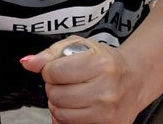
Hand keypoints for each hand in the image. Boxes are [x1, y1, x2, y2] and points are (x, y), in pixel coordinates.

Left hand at [20, 37, 143, 123]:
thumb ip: (49, 54)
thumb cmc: (104, 61)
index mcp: (99, 64)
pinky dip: (68, 116)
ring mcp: (108, 112)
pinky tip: (77, 105)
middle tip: (65, 81)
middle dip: (53, 86)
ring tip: (71, 92)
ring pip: (61, 113)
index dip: (49, 70)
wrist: (134, 78)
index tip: (57, 68)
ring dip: (59, 103)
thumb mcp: (78, 46)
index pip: (53, 72)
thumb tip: (28, 63)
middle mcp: (106, 90)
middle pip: (55, 94)